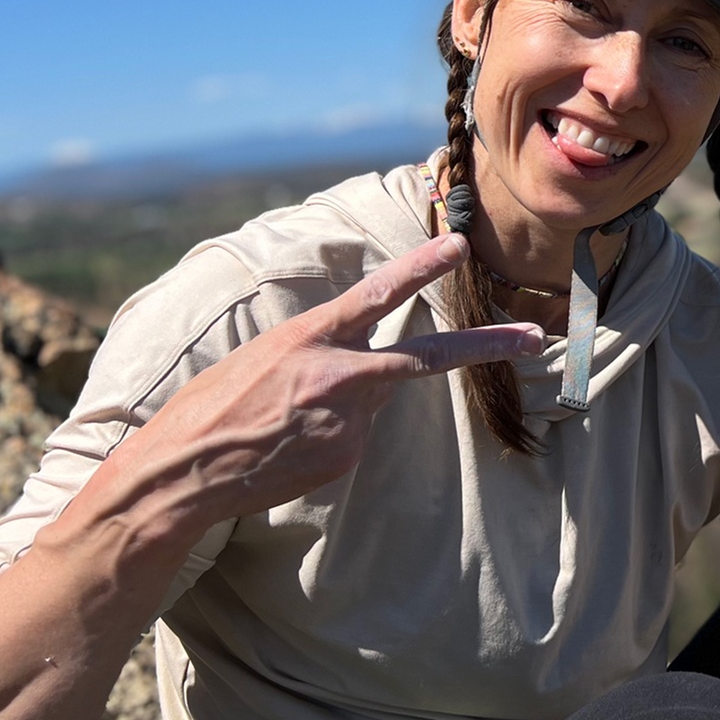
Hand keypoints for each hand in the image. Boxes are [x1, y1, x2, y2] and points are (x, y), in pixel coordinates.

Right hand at [120, 232, 542, 528]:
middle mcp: (338, 374)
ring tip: (282, 425)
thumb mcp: (263, 356)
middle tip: (535, 337)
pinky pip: (350, 441)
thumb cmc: (212, 407)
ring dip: (339, 409)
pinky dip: (324, 442)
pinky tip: (285, 451)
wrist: (184, 473)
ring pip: (370, 403)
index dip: (421, 268)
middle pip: (427, 357)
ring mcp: (347, 420)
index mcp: (311, 337)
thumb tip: (365, 369)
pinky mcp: (345, 457)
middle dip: (487, 347)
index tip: (460, 246)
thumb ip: (321, 351)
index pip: (378, 294)